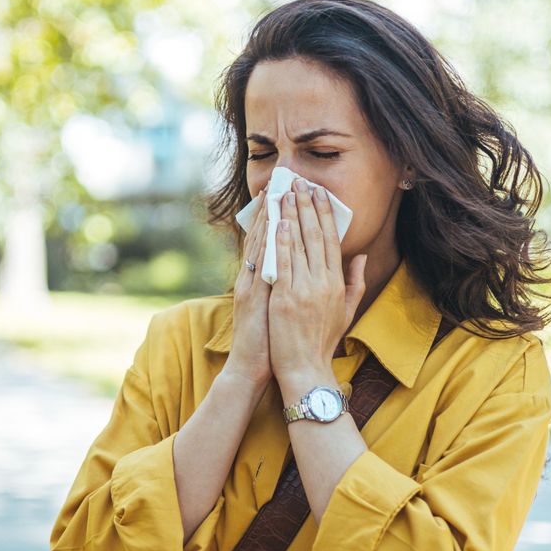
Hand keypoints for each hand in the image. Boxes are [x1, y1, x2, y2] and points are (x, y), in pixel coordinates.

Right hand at [221, 188, 271, 386]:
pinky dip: (264, 243)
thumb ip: (287, 288)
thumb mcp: (280, 310)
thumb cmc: (270, 342)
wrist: (252, 368)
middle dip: (271, 209)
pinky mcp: (250, 296)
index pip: (269, 243)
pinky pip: (258, 264)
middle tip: (280, 182)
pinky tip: (272, 225)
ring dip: (266, 218)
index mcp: (260, 281)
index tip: (287, 195)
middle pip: (261, 237)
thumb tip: (300, 271)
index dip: (277, 218)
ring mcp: (249, 285)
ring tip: (275, 193)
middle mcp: (252, 279)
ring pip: (258, 245)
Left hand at [268, 179, 366, 393]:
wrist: (306, 369)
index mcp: (337, 283)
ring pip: (298, 245)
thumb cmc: (323, 341)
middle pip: (315, 236)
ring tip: (285, 194)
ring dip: (291, 216)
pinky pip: (283, 264)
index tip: (319, 193)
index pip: (331, 240)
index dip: (325, 214)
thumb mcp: (346, 311)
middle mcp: (322, 283)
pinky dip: (280, 242)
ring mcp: (303, 290)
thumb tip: (361, 255)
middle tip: (300, 182)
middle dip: (307, 206)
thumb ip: (355, 281)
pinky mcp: (285, 299)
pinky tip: (277, 223)